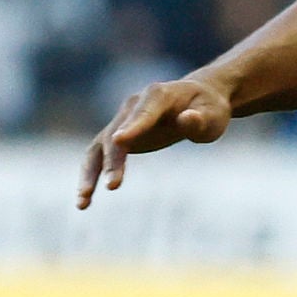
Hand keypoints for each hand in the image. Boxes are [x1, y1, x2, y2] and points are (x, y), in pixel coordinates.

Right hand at [79, 73, 233, 208]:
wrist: (197, 100)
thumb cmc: (208, 109)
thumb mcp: (213, 115)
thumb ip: (200, 119)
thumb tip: (188, 119)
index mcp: (158, 95)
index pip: (144, 112)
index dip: (133, 127)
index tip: (119, 141)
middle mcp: (134, 104)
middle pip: (117, 134)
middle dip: (113, 160)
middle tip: (113, 186)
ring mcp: (123, 119)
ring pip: (99, 146)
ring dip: (90, 172)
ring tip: (83, 201)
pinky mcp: (118, 135)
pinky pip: (100, 155)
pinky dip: (91, 175)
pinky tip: (84, 201)